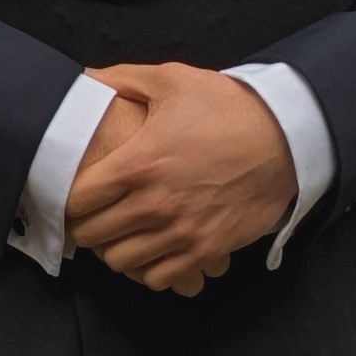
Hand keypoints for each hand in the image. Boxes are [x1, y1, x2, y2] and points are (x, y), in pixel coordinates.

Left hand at [66, 63, 297, 295]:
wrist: (285, 137)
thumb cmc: (227, 107)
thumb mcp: (173, 80)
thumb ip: (121, 79)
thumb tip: (85, 78)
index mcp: (138, 162)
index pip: (77, 199)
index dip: (70, 197)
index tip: (79, 193)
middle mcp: (153, 203)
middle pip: (92, 235)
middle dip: (88, 225)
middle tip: (96, 215)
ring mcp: (179, 231)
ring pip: (119, 261)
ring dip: (115, 247)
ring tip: (123, 232)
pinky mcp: (204, 250)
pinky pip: (156, 278)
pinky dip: (148, 268)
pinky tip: (153, 248)